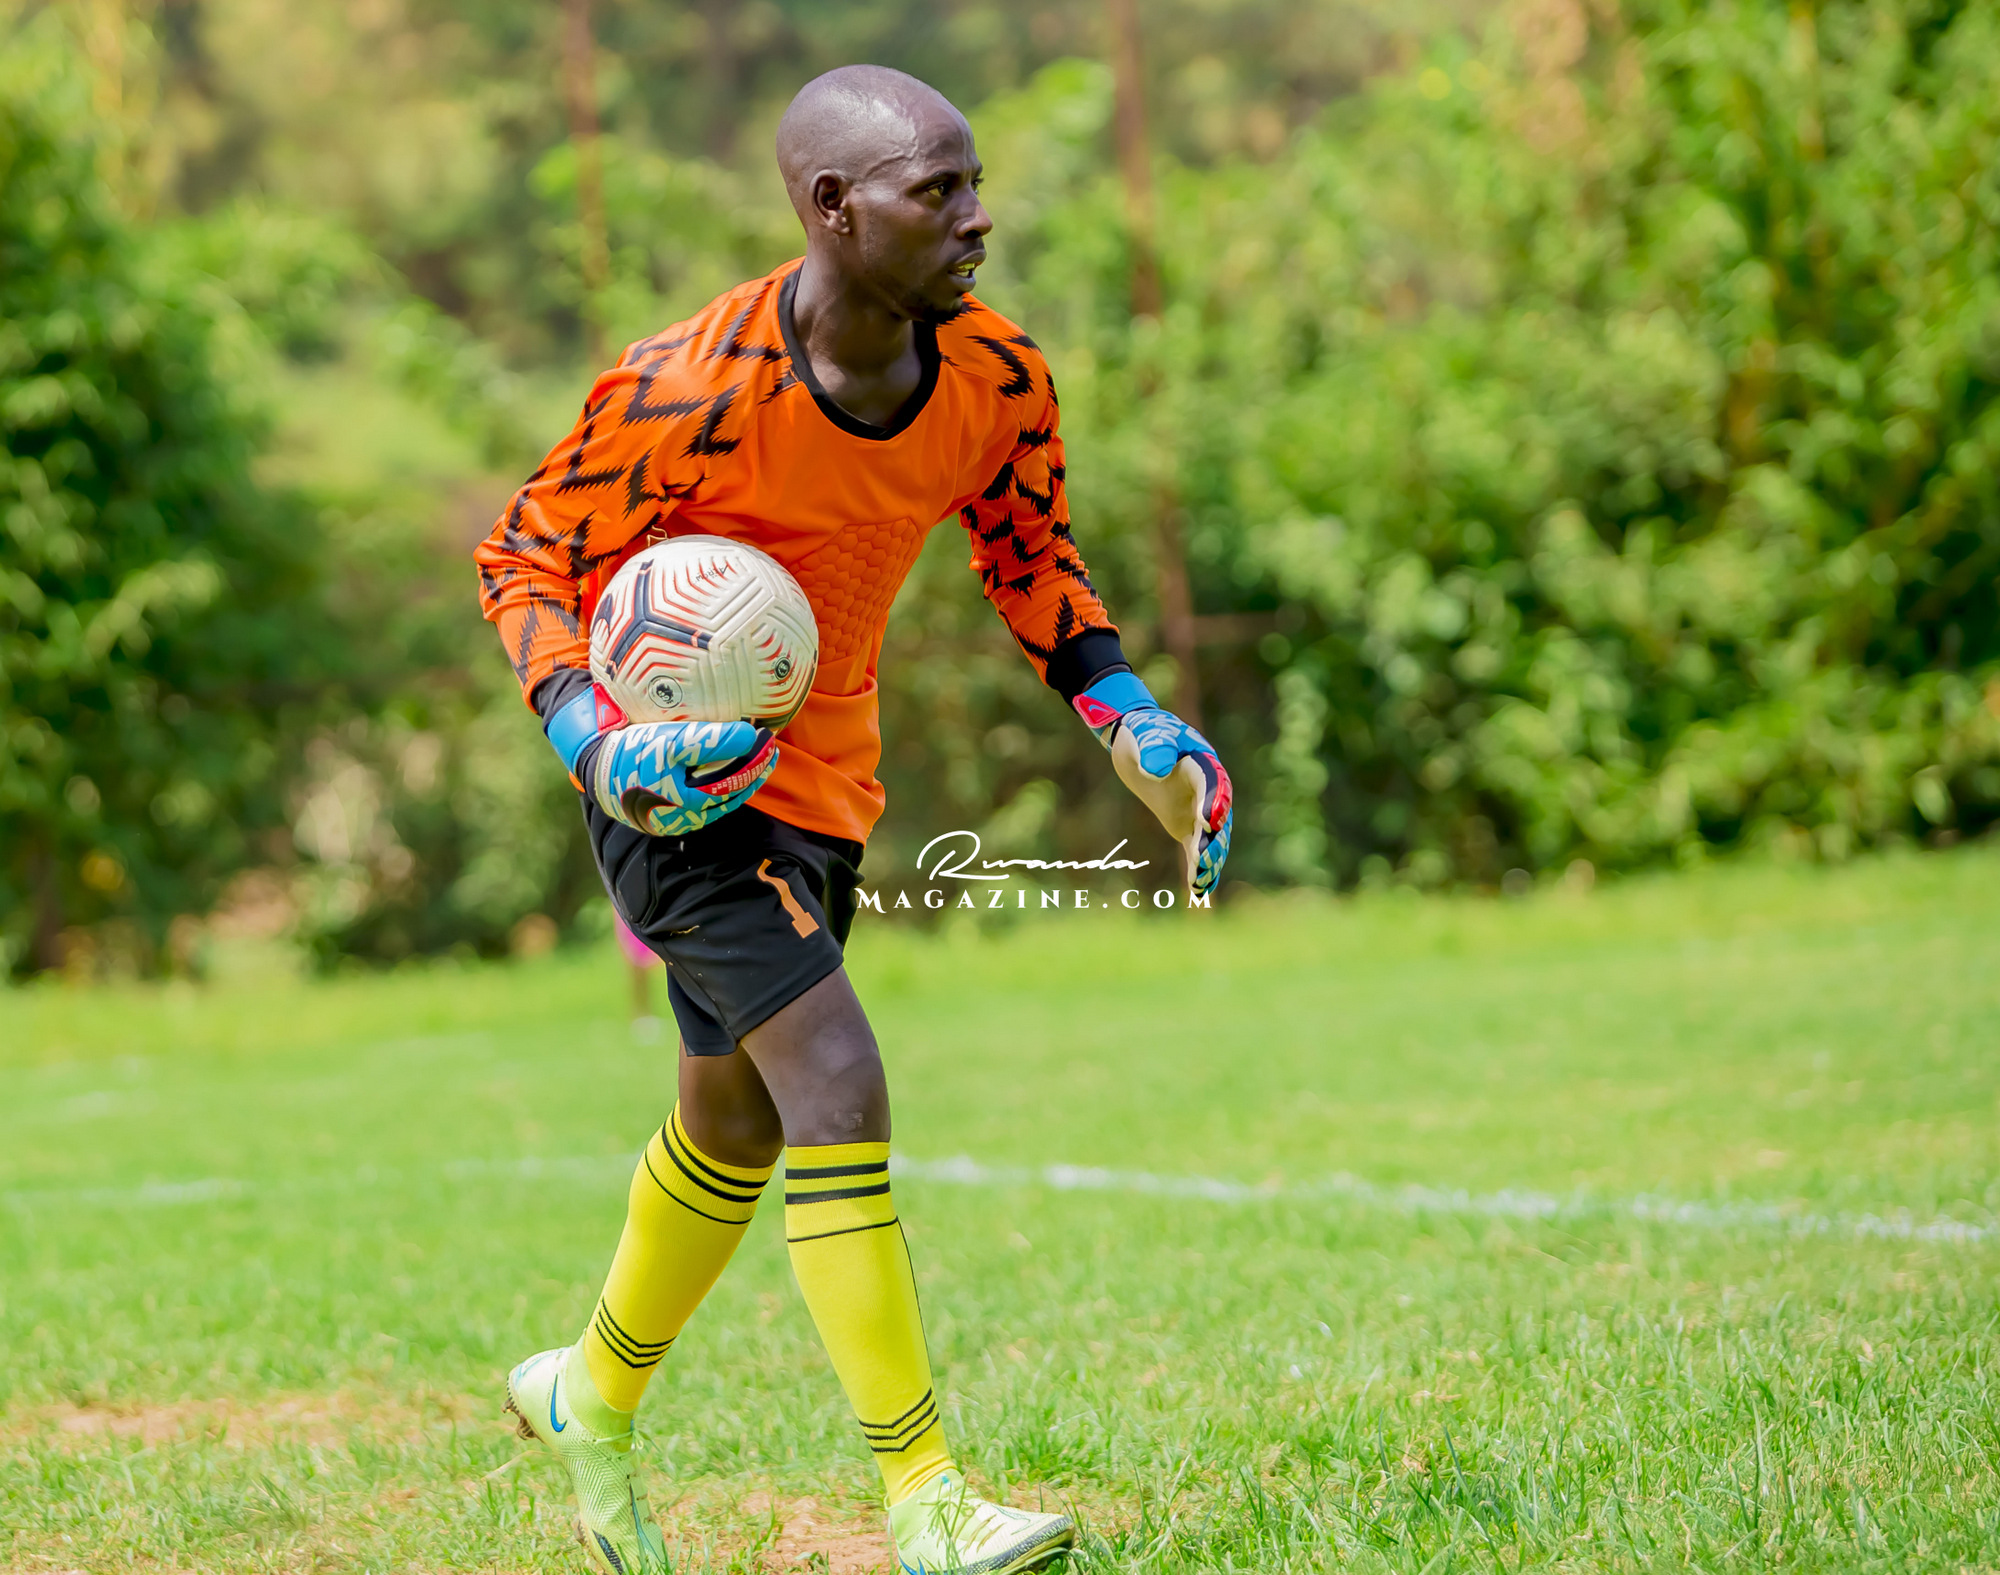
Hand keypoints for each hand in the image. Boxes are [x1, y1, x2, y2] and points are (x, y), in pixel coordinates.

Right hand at [546, 684, 776, 836]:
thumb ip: (710, 740)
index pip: (735, 784)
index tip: (771, 741)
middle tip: (771, 750)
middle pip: (729, 795)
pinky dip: (717, 784)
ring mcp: (674, 818)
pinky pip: (699, 800)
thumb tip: (749, 736)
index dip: (757, 763)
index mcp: (689, 804)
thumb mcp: (671, 741)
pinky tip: (722, 768)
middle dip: (752, 773)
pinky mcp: (663, 812)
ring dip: (738, 780)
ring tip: (754, 759)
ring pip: (716, 801)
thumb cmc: (630, 751)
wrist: (592, 763)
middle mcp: (685, 817)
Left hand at [1074, 672, 1232, 898]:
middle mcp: (1208, 790)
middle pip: (1218, 818)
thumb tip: (1157, 772)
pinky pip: (1196, 848)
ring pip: (1211, 839)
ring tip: (1203, 882)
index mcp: (1203, 764)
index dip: (1214, 803)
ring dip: (1209, 860)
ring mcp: (1200, 809)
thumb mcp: (1149, 733)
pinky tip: (1199, 892)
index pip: (1212, 785)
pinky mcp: (1187, 825)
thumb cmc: (1146, 732)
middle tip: (1205, 860)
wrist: (1138, 740)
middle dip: (1213, 840)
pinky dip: (1199, 868)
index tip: (1211, 821)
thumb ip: (1156, 748)